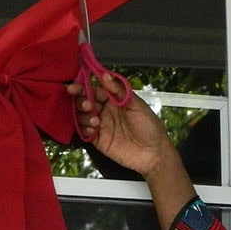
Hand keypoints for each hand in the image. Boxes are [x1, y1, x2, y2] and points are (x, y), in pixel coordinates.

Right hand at [68, 73, 199, 229]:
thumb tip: (106, 76)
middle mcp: (107, 111)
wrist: (154, 154)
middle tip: (87, 105)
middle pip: (86, 102)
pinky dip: (84, 129)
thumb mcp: (137, 105)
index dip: (85, 87)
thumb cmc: (150, 128)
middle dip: (81, 101)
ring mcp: (102, 125)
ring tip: (95, 120)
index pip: (96, 90)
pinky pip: (85, 132)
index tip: (76, 87)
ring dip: (83, 116)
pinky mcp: (99, 140)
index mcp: (116, 100)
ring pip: (83, 116)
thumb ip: (120, 90)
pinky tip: (93, 129)